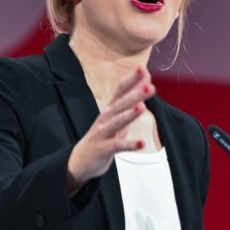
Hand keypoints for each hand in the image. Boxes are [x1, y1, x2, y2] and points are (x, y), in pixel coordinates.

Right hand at [66, 67, 154, 194]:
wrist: (79, 161)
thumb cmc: (104, 135)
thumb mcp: (119, 115)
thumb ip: (133, 98)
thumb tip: (147, 80)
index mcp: (111, 109)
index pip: (121, 90)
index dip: (131, 80)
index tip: (142, 68)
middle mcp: (106, 118)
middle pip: (121, 104)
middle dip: (135, 95)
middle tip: (150, 86)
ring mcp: (103, 133)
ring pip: (117, 122)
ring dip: (129, 115)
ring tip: (142, 107)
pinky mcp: (103, 149)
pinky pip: (117, 146)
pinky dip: (129, 144)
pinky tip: (141, 143)